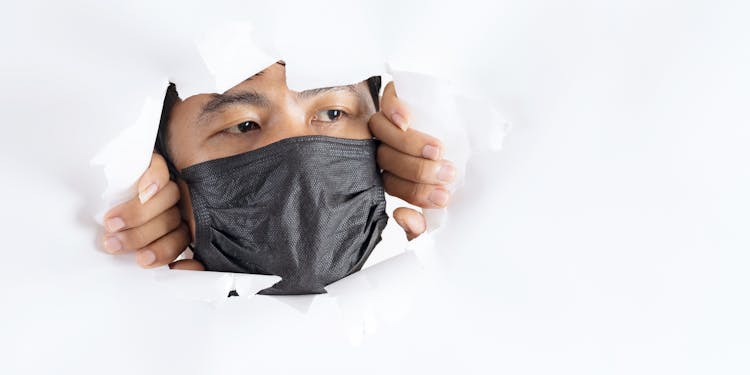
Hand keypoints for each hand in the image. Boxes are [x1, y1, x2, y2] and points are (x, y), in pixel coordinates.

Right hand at [101, 152, 203, 269]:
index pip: (178, 241)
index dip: (163, 252)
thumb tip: (173, 273)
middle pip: (171, 221)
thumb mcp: (122, 239)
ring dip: (139, 213)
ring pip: (168, 198)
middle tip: (112, 242)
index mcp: (173, 228)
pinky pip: (162, 170)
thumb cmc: (110, 216)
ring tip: (112, 222)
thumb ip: (143, 254)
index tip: (141, 260)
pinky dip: (154, 181)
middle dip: (140, 236)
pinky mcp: (156, 161)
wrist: (99, 175)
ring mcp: (167, 183)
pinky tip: (143, 191)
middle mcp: (175, 206)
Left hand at [369, 82, 454, 239]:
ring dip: (409, 146)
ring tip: (438, 150)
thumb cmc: (464, 155)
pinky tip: (406, 121)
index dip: (415, 193)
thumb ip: (429, 218)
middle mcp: (388, 145)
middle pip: (387, 161)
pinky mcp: (398, 94)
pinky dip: (393, 111)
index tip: (444, 197)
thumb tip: (403, 218)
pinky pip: (385, 100)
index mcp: (396, 170)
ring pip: (382, 135)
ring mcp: (390, 119)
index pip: (391, 184)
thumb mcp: (453, 185)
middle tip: (448, 173)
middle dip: (418, 172)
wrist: (475, 118)